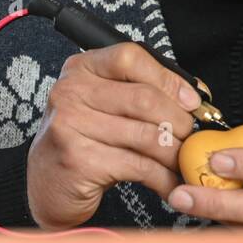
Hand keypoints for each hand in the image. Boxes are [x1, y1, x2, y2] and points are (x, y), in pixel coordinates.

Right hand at [26, 42, 199, 230]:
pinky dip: (163, 178)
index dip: (168, 79)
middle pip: (143, 98)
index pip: (130, 58)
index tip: (192, 101)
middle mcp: (71, 92)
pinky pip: (138, 166)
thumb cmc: (85, 141)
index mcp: (81, 69)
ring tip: (184, 162)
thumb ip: (142, 92)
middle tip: (193, 138)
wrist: (47, 184)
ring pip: (145, 135)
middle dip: (180, 121)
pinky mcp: (79, 160)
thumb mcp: (106, 107)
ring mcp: (71, 125)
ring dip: (175, 153)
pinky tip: (170, 183)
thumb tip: (195, 96)